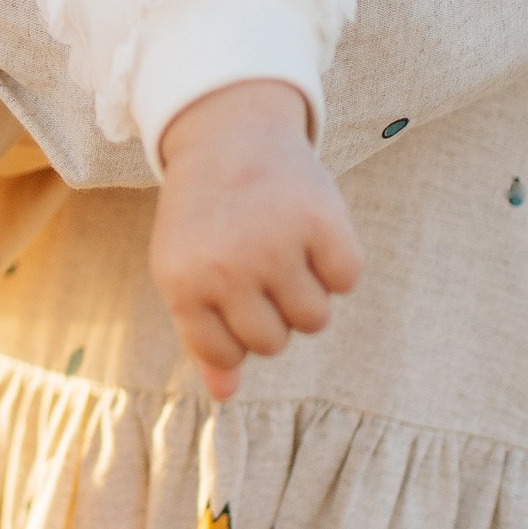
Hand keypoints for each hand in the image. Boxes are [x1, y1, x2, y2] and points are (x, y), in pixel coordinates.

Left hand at [151, 79, 361, 401]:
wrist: (229, 132)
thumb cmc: (206, 216)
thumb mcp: (185, 271)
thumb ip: (203, 335)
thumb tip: (227, 395)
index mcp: (181, 283)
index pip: (227, 353)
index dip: (237, 329)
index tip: (230, 291)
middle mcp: (225, 268)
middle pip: (275, 341)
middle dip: (274, 311)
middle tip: (258, 261)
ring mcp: (273, 244)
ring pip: (314, 319)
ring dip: (308, 291)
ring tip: (283, 246)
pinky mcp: (320, 220)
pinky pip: (346, 279)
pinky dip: (337, 260)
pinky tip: (308, 227)